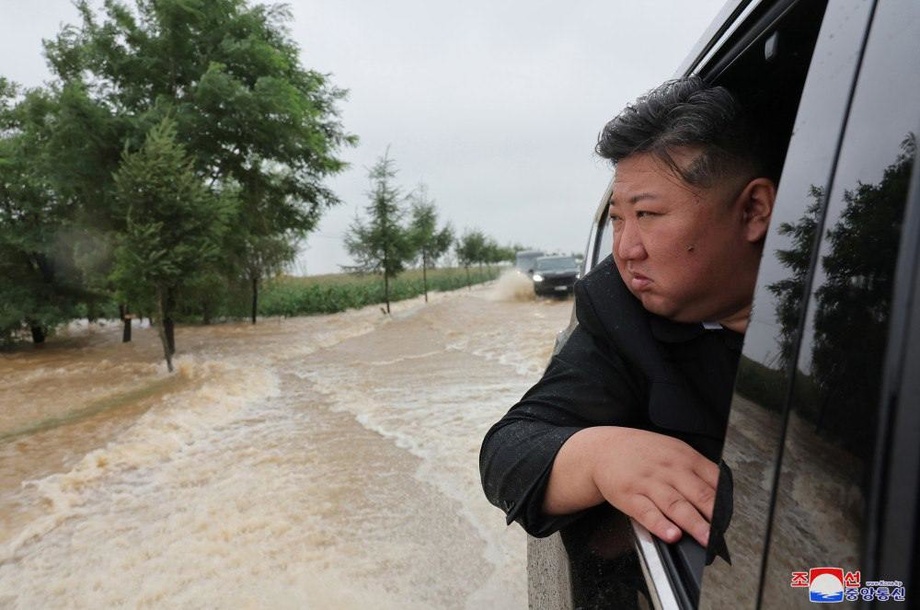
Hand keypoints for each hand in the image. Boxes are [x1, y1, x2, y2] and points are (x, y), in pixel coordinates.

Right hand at [545, 426, 719, 545]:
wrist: (603, 448)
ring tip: (705, 538)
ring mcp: (648, 483)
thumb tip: (722, 493)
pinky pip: (647, 513)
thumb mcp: (673, 450)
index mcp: (683, 458)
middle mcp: (668, 470)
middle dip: (714, 515)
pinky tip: (670, 534)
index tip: (732, 520)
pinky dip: (660, 524)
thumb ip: (697, 470)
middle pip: (697, 493)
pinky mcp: (629, 496)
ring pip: (675, 505)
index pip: (712, 480)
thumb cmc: (642, 452)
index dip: (725, 502)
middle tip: (726, 533)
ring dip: (693, 523)